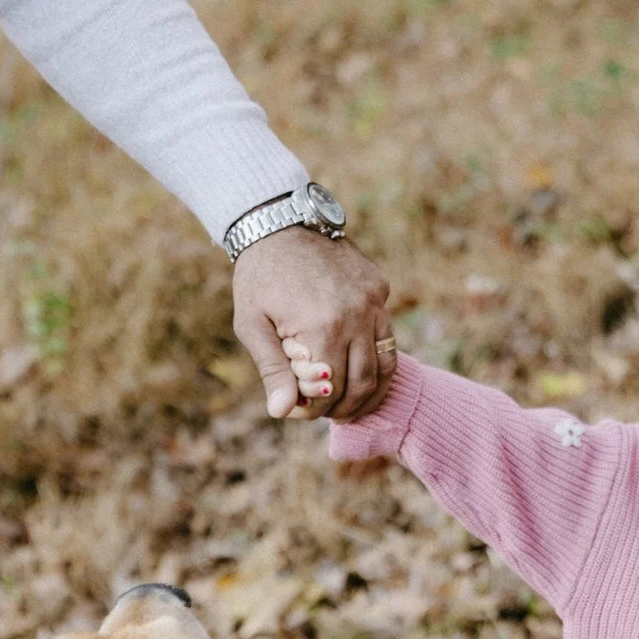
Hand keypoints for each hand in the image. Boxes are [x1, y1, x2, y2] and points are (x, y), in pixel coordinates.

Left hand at [230, 227, 393, 421]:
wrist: (279, 224)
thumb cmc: (259, 278)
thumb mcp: (252, 325)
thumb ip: (272, 370)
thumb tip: (282, 412)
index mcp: (322, 327)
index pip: (329, 391)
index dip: (315, 410)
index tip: (299, 411)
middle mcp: (356, 315)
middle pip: (362, 382)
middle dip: (345, 407)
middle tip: (330, 414)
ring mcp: (373, 300)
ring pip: (384, 363)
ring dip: (370, 390)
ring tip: (351, 403)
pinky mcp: (379, 287)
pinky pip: (385, 333)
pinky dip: (377, 358)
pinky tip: (360, 369)